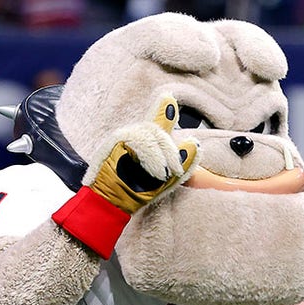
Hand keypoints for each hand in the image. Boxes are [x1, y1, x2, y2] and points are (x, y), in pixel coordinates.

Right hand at [86, 95, 198, 213]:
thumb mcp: (165, 181)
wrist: (110, 206)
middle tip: (177, 171)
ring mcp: (123, 137)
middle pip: (157, 128)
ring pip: (151, 132)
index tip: (169, 98)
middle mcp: (132, 136)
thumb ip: (180, 164)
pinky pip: (140, 139)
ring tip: (165, 175)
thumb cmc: (134, 195)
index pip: (157, 122)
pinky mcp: (116, 140)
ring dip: (164, 154)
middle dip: (171, 150)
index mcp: (144, 144)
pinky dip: (152, 156)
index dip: (163, 110)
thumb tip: (193, 143)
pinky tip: (157, 172)